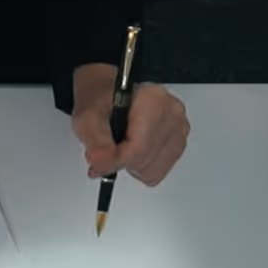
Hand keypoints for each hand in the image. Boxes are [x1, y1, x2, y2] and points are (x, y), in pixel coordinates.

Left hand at [71, 65, 188, 185]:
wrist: (111, 96)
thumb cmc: (102, 101)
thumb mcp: (87, 118)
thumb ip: (95, 142)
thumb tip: (100, 162)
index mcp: (154, 100)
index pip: (139, 147)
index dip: (115, 161)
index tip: (98, 164)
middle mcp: (172, 113)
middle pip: (146, 160)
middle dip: (122, 161)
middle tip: (107, 148)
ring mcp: (180, 129)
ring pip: (153, 169)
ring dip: (133, 165)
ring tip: (122, 145)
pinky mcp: (179, 143)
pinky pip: (159, 171)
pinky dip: (142, 167)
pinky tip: (134, 149)